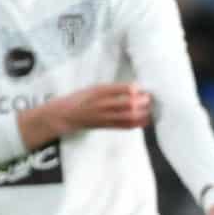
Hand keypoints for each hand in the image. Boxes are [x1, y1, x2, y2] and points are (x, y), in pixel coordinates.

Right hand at [28, 83, 151, 142]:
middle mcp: (102, 104)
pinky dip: (136, 124)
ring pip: (128, 116)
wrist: (65, 115)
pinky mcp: (105, 126)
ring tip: (148, 109)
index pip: (122, 89)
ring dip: (142, 113)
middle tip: (148, 99)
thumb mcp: (93, 88)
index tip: (142, 88)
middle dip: (142, 101)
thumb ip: (112, 89)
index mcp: (98, 91)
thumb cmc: (81, 99)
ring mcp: (103, 116)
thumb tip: (135, 89)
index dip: (135, 89)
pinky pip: (124, 126)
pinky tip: (144, 120)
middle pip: (128, 103)